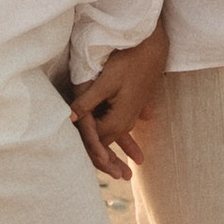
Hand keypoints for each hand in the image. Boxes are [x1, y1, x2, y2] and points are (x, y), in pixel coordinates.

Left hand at [69, 24, 167, 176]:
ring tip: (132, 169)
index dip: (88, 152)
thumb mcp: (106, 81)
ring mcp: (131, 112)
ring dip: (122, 151)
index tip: (81, 164)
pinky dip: (127, 137)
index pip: (97, 142)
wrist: (154, 46)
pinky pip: (125, 124)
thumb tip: (69, 118)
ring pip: (119, 135)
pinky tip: (138, 144)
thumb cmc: (128, 60)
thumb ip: (88, 101)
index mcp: (118, 119)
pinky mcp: (133, 103)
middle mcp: (126, 120)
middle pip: (110, 143)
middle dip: (107, 160)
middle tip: (117, 178)